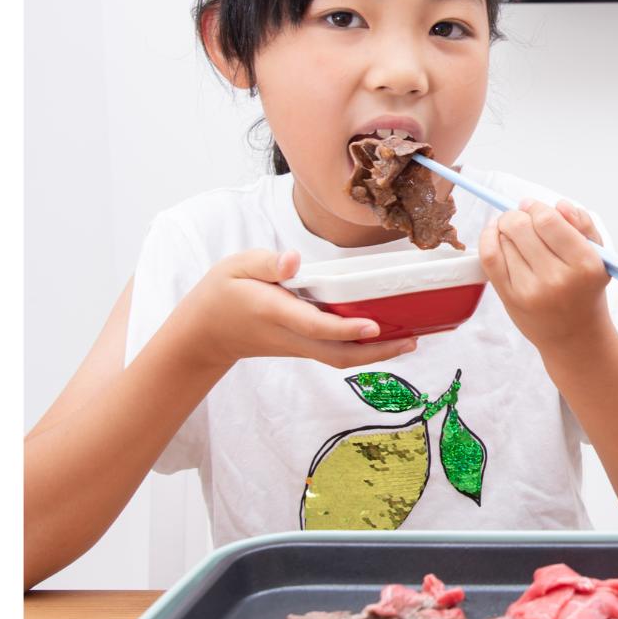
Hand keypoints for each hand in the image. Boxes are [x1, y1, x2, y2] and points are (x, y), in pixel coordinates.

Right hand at [178, 249, 417, 368]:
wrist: (205, 333)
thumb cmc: (223, 293)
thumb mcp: (237, 266)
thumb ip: (267, 263)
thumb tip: (293, 260)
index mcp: (276, 312)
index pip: (316, 325)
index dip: (346, 329)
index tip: (374, 325)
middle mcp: (293, 335)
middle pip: (338, 354)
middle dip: (377, 352)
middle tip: (413, 341)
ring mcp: (299, 346)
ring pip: (341, 358)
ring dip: (376, 354)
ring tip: (411, 340)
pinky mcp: (304, 348)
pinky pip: (337, 353)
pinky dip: (363, 349)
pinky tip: (387, 337)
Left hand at [480, 199, 612, 348]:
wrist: (574, 336)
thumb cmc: (585, 289)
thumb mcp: (599, 256)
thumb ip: (583, 225)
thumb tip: (559, 205)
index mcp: (584, 264)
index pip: (548, 220)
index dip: (536, 207)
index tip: (533, 207)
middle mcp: (557, 279)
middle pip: (520, 226)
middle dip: (517, 214)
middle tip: (521, 217)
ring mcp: (531, 290)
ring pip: (504, 238)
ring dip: (505, 228)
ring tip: (515, 234)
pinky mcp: (511, 299)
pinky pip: (489, 257)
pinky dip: (488, 237)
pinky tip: (495, 234)